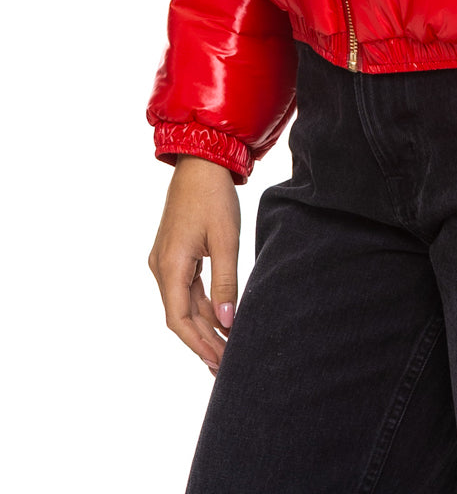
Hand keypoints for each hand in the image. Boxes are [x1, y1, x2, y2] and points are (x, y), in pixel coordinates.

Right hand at [148, 155, 240, 374]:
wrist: (201, 160)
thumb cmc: (214, 197)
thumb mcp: (225, 240)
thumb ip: (225, 284)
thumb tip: (227, 323)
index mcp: (170, 266)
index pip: (179, 320)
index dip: (199, 345)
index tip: (218, 363)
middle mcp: (161, 267)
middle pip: (181, 316)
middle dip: (203, 342)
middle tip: (225, 366)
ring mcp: (166, 260)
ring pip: (184, 303)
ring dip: (205, 326)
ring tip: (226, 349)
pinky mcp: (175, 253)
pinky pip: (188, 288)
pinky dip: (204, 306)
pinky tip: (220, 321)